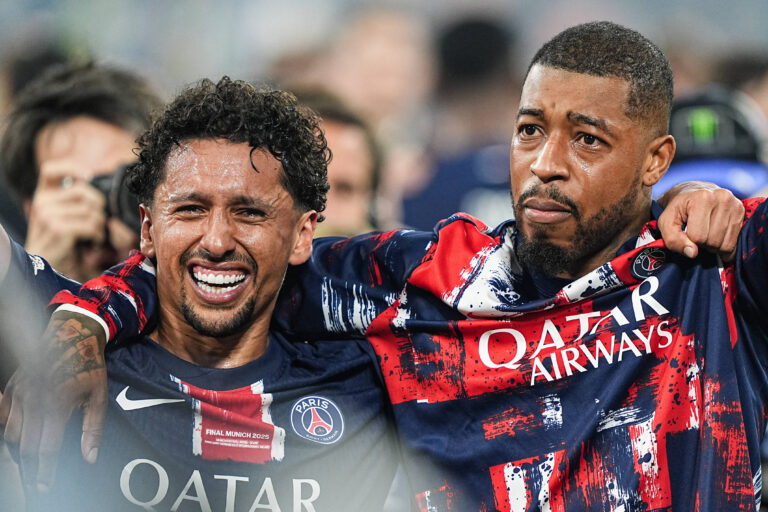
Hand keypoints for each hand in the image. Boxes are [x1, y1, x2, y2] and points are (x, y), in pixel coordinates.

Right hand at [0, 311, 106, 491]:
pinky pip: (4, 417)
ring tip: (30, 462)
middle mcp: (33, 400)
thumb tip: (90, 457)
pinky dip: (10, 430)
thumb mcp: (99, 395)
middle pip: (24, 446)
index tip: (45, 486)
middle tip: (36, 482)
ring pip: (10, 434)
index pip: (46, 448)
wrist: (72, 332)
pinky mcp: (12, 388)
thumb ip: (93, 428)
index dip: (45, 471)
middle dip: (29, 467)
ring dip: (19, 450)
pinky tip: (21, 437)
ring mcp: (19, 393)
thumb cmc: (88, 364)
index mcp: (56, 404)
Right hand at [25, 160, 106, 278]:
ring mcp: (48, 214)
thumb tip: (89, 179)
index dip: (70, 167)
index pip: (50, 169)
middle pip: (82, 191)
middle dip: (98, 205)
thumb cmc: (59, 239)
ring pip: (90, 210)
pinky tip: (94, 241)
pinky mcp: (58, 228)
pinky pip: (90, 224)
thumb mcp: (60, 213)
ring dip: (99, 223)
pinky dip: (98, 234)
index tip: (87, 175)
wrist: (46, 265)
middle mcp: (41, 201)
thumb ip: (70, 198)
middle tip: (99, 219)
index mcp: (42, 194)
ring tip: (95, 233)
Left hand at [657, 181, 744, 261]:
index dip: (688, 241)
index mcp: (702, 198)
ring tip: (705, 234)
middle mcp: (722, 198)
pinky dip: (723, 246)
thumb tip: (692, 253)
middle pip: (713, 241)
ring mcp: (734, 204)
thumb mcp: (666, 222)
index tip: (685, 232)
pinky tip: (715, 237)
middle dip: (701, 244)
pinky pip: (734, 242)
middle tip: (696, 234)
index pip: (698, 237)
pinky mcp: (741, 211)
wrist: (691, 192)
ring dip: (712, 246)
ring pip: (724, 244)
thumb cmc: (677, 208)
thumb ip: (673, 239)